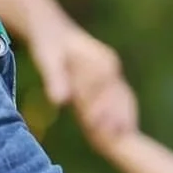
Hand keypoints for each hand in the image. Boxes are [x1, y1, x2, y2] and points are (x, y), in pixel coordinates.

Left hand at [29, 24, 138, 138]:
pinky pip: (122, 98)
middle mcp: (112, 66)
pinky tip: (123, 130)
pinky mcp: (110, 79)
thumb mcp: (47, 60)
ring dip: (124, 118)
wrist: (54, 31)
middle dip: (117, 118)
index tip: (96, 129)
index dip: (102, 110)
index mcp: (101, 59)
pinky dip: (124, 113)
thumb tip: (59, 101)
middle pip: (120, 95)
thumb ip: (55, 79)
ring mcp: (114, 72)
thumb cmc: (49, 46)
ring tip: (122, 139)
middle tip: (112, 141)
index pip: (105, 89)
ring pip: (124, 97)